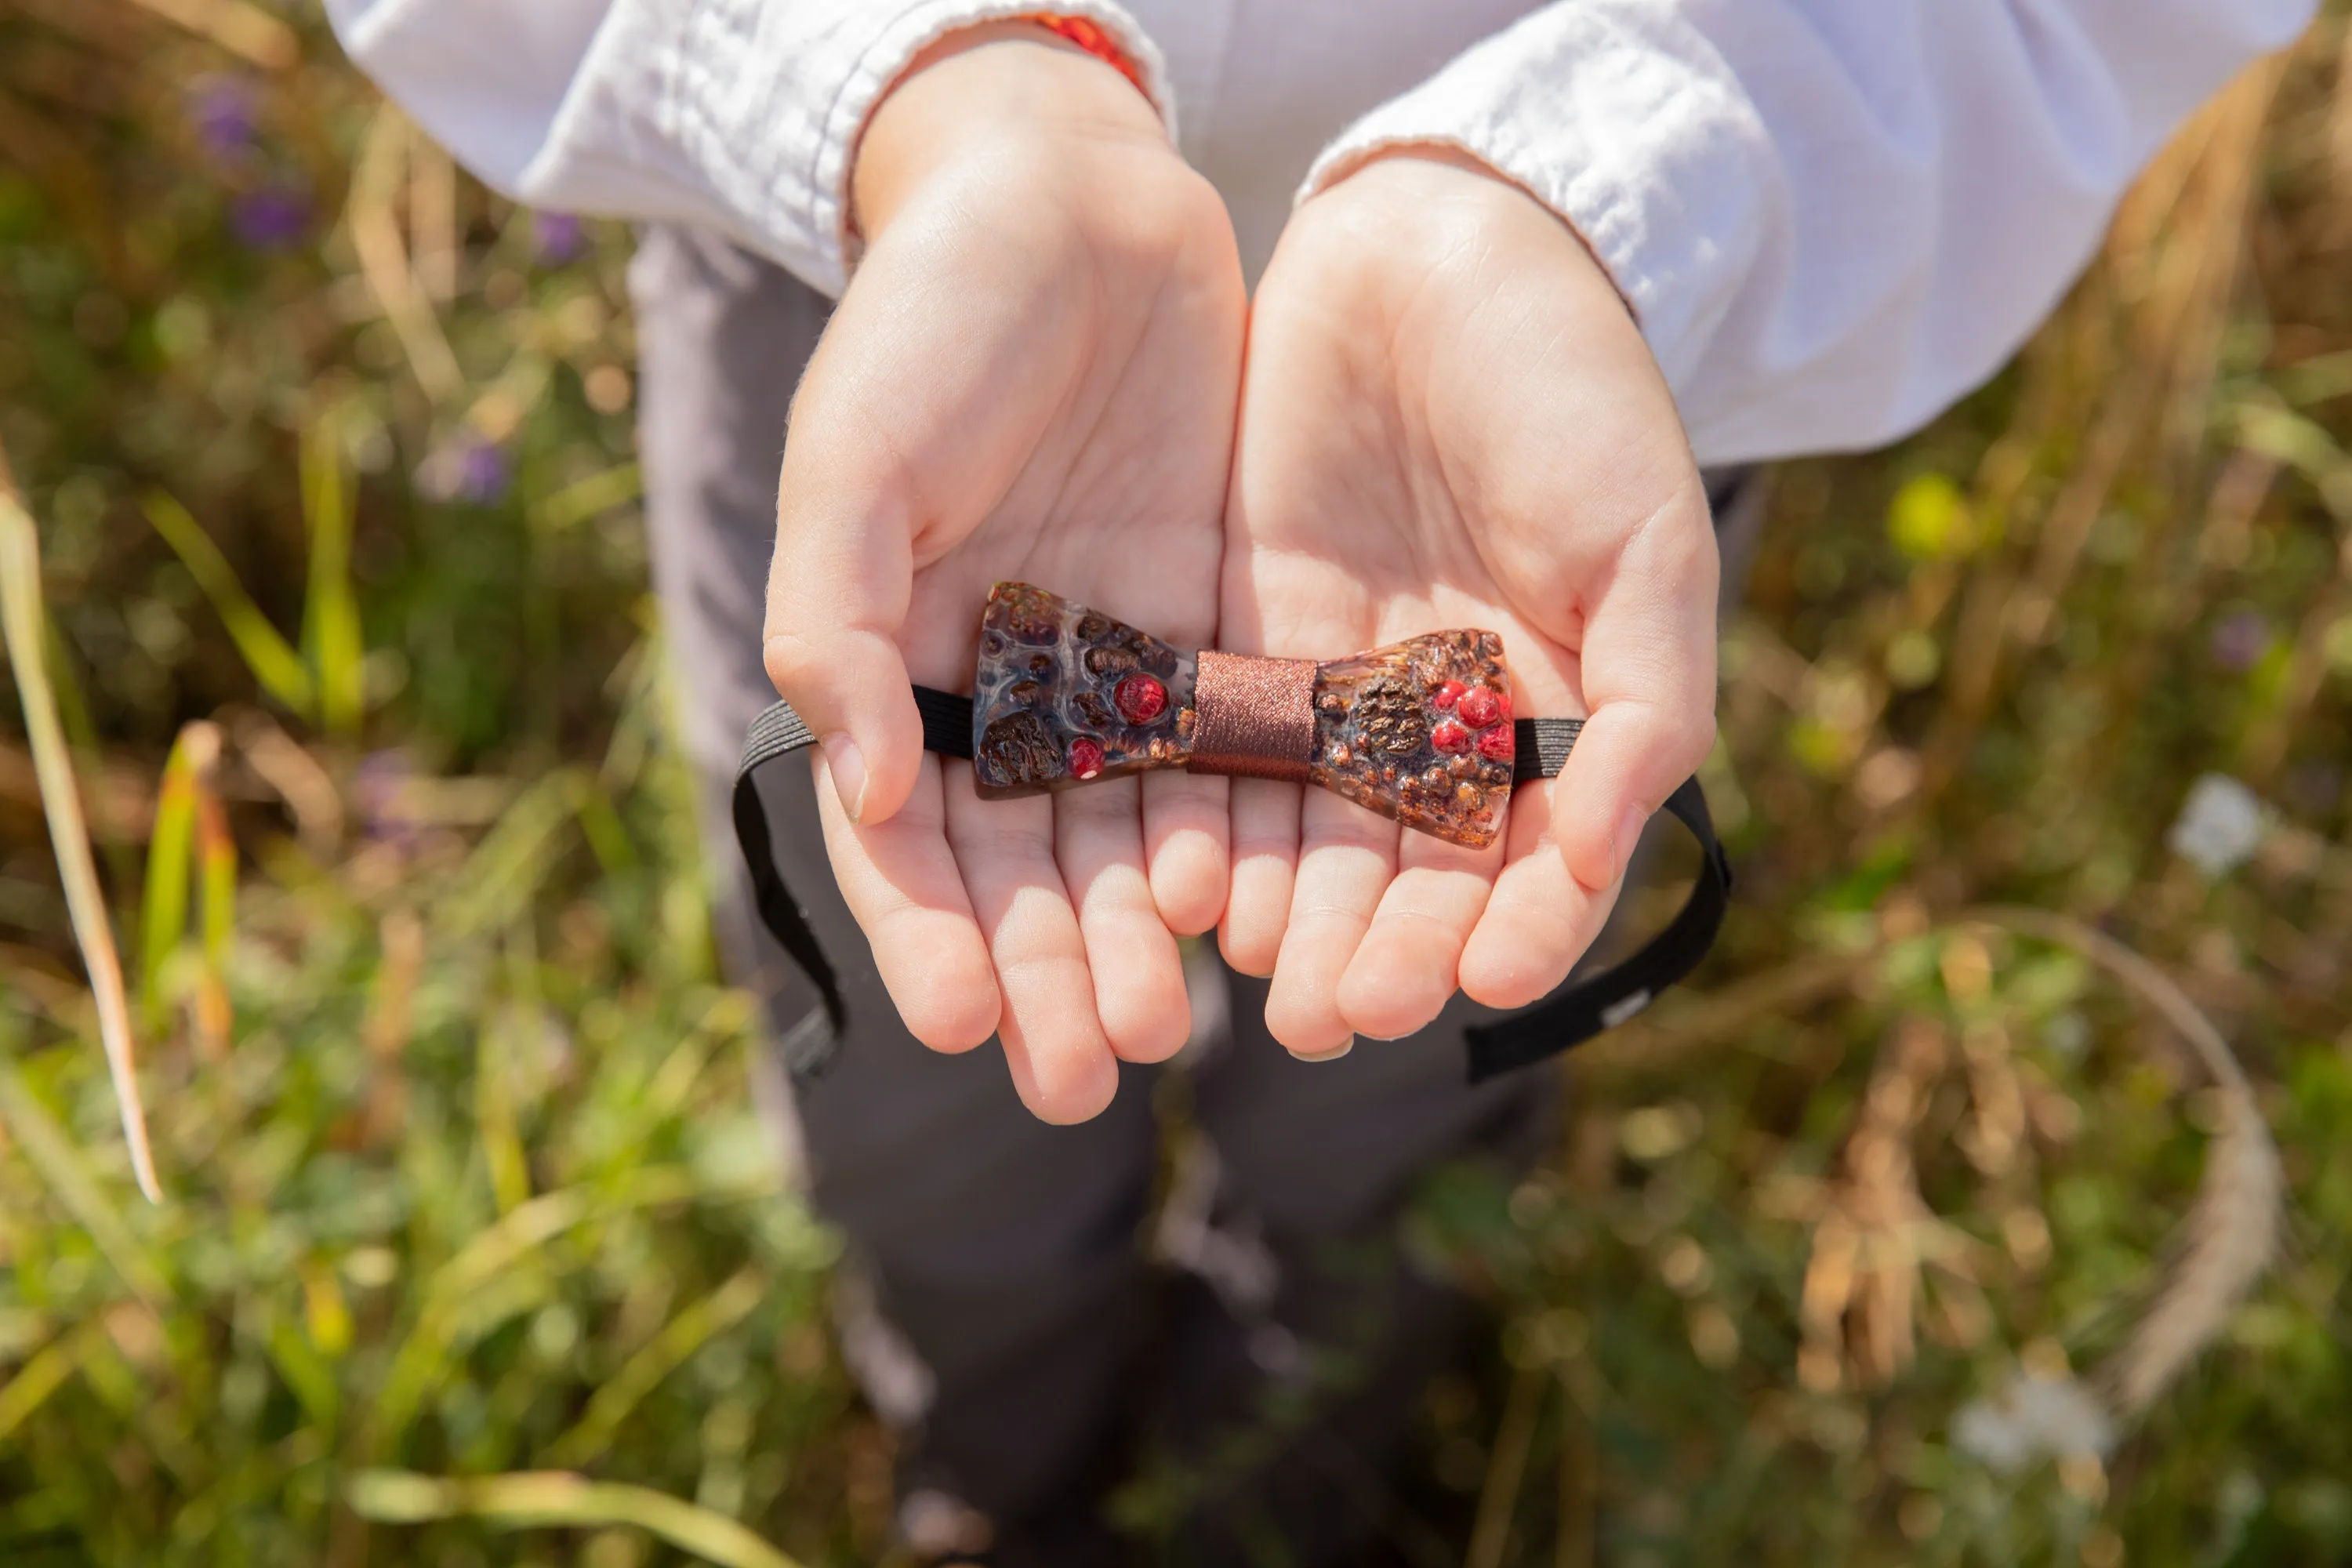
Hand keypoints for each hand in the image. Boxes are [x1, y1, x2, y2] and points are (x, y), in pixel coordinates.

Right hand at [762, 25, 1243, 1119]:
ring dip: (1138, 939)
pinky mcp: (1209, 630)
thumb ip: (836, 624)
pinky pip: (1219, 756)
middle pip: (1022, 866)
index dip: (931, 937)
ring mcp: (1109, 667)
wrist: (1072, 203)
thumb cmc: (933, 320)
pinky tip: (1245, 911)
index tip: (964, 1028)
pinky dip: (1228, 837)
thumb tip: (857, 790)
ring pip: (1123, 835)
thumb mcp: (854, 459)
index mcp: (895, 664)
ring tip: (1173, 1027)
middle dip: (1048, 975)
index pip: (906, 838)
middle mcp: (1001, 689)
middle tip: (1092, 1080)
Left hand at [1217, 149, 1718, 1055]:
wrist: (1441, 255)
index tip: (1479, 983)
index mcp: (1556, 721)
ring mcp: (1335, 697)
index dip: (1512, 930)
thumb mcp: (1644, 539)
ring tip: (1262, 983)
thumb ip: (1644, 702)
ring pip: (1307, 840)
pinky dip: (1207, 825)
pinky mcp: (1239, 646)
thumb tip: (1601, 853)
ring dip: (1289, 919)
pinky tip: (1185, 881)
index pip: (1534, 865)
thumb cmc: (1575, 394)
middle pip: (1408, 877)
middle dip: (1380, 953)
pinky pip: (1218, 759)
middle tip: (1338, 1020)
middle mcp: (1440, 733)